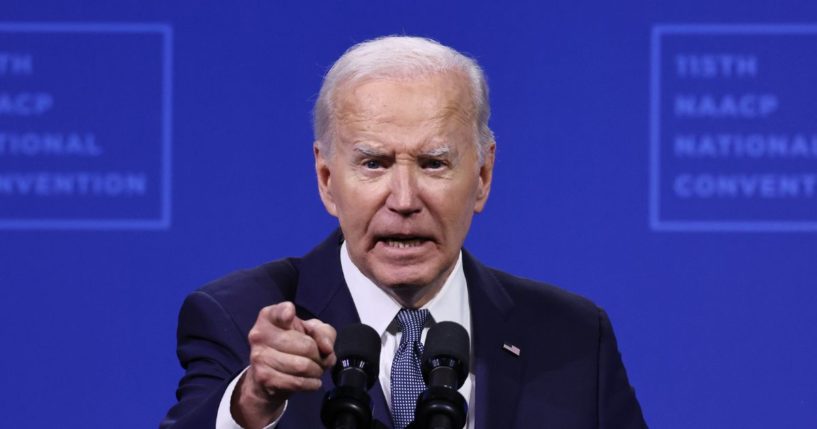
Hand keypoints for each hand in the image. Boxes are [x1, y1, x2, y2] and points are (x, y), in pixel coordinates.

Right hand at [231, 302, 336, 427]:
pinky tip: (313, 381)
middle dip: (320, 356)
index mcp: (269, 316)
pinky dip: (311, 384)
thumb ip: (324, 333)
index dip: (288, 313)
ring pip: (302, 366)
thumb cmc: (292, 346)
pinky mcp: (263, 377)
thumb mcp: (312, 332)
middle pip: (306, 346)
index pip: (281, 311)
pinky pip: (297, 382)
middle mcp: (260, 334)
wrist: (268, 378)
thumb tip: (326, 349)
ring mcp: (259, 356)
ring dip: (317, 371)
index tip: (290, 316)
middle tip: (321, 359)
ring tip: (316, 370)